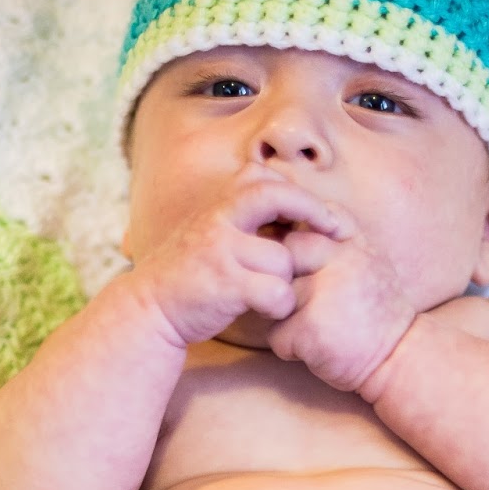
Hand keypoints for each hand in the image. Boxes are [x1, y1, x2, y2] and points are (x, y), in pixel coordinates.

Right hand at [129, 166, 347, 348]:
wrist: (150, 309)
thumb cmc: (192, 275)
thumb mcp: (215, 234)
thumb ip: (247, 219)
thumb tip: (298, 207)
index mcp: (218, 204)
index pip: (268, 179)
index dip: (302, 194)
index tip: (325, 214)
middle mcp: (218, 218)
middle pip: (278, 195)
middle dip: (314, 211)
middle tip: (338, 231)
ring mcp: (220, 250)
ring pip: (283, 258)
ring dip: (286, 280)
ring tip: (269, 292)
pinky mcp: (224, 285)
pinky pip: (276, 291)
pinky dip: (280, 304)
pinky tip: (268, 310)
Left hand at [267, 215, 415, 393]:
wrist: (401, 360)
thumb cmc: (380, 315)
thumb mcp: (371, 263)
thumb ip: (339, 241)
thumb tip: (288, 225)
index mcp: (356, 244)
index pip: (309, 222)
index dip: (299, 247)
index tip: (311, 272)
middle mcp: (342, 262)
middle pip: (286, 254)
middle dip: (285, 279)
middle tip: (308, 306)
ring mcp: (324, 294)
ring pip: (274, 296)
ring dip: (286, 318)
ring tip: (318, 331)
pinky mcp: (310, 328)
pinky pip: (276, 334)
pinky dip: (290, 349)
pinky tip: (317, 351)